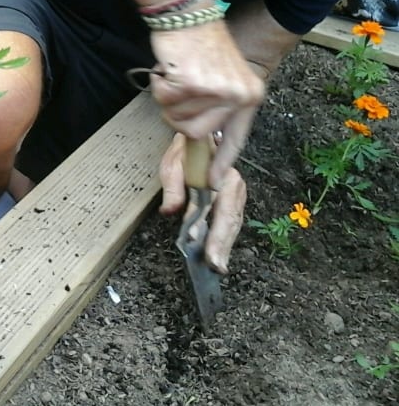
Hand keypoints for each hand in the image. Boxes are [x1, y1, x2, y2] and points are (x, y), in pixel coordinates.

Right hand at [149, 22, 263, 186]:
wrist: (189, 13)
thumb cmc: (201, 42)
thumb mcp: (223, 76)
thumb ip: (218, 105)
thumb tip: (203, 135)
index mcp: (249, 95)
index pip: (235, 137)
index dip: (221, 160)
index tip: (211, 181)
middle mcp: (237, 95)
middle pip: (197, 132)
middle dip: (180, 116)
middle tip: (178, 91)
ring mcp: (216, 91)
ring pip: (178, 119)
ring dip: (169, 99)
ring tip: (176, 75)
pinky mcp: (192, 84)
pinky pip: (164, 101)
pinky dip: (159, 86)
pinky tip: (168, 69)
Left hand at [159, 133, 245, 274]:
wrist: (204, 139)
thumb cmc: (188, 151)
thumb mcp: (174, 163)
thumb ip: (173, 187)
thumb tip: (169, 210)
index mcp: (221, 176)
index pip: (218, 208)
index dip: (213, 230)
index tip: (203, 247)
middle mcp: (234, 187)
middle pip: (230, 221)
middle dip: (222, 245)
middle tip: (215, 266)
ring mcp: (237, 195)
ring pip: (233, 225)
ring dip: (226, 247)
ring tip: (218, 266)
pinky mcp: (235, 201)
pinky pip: (232, 223)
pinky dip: (226, 240)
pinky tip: (220, 255)